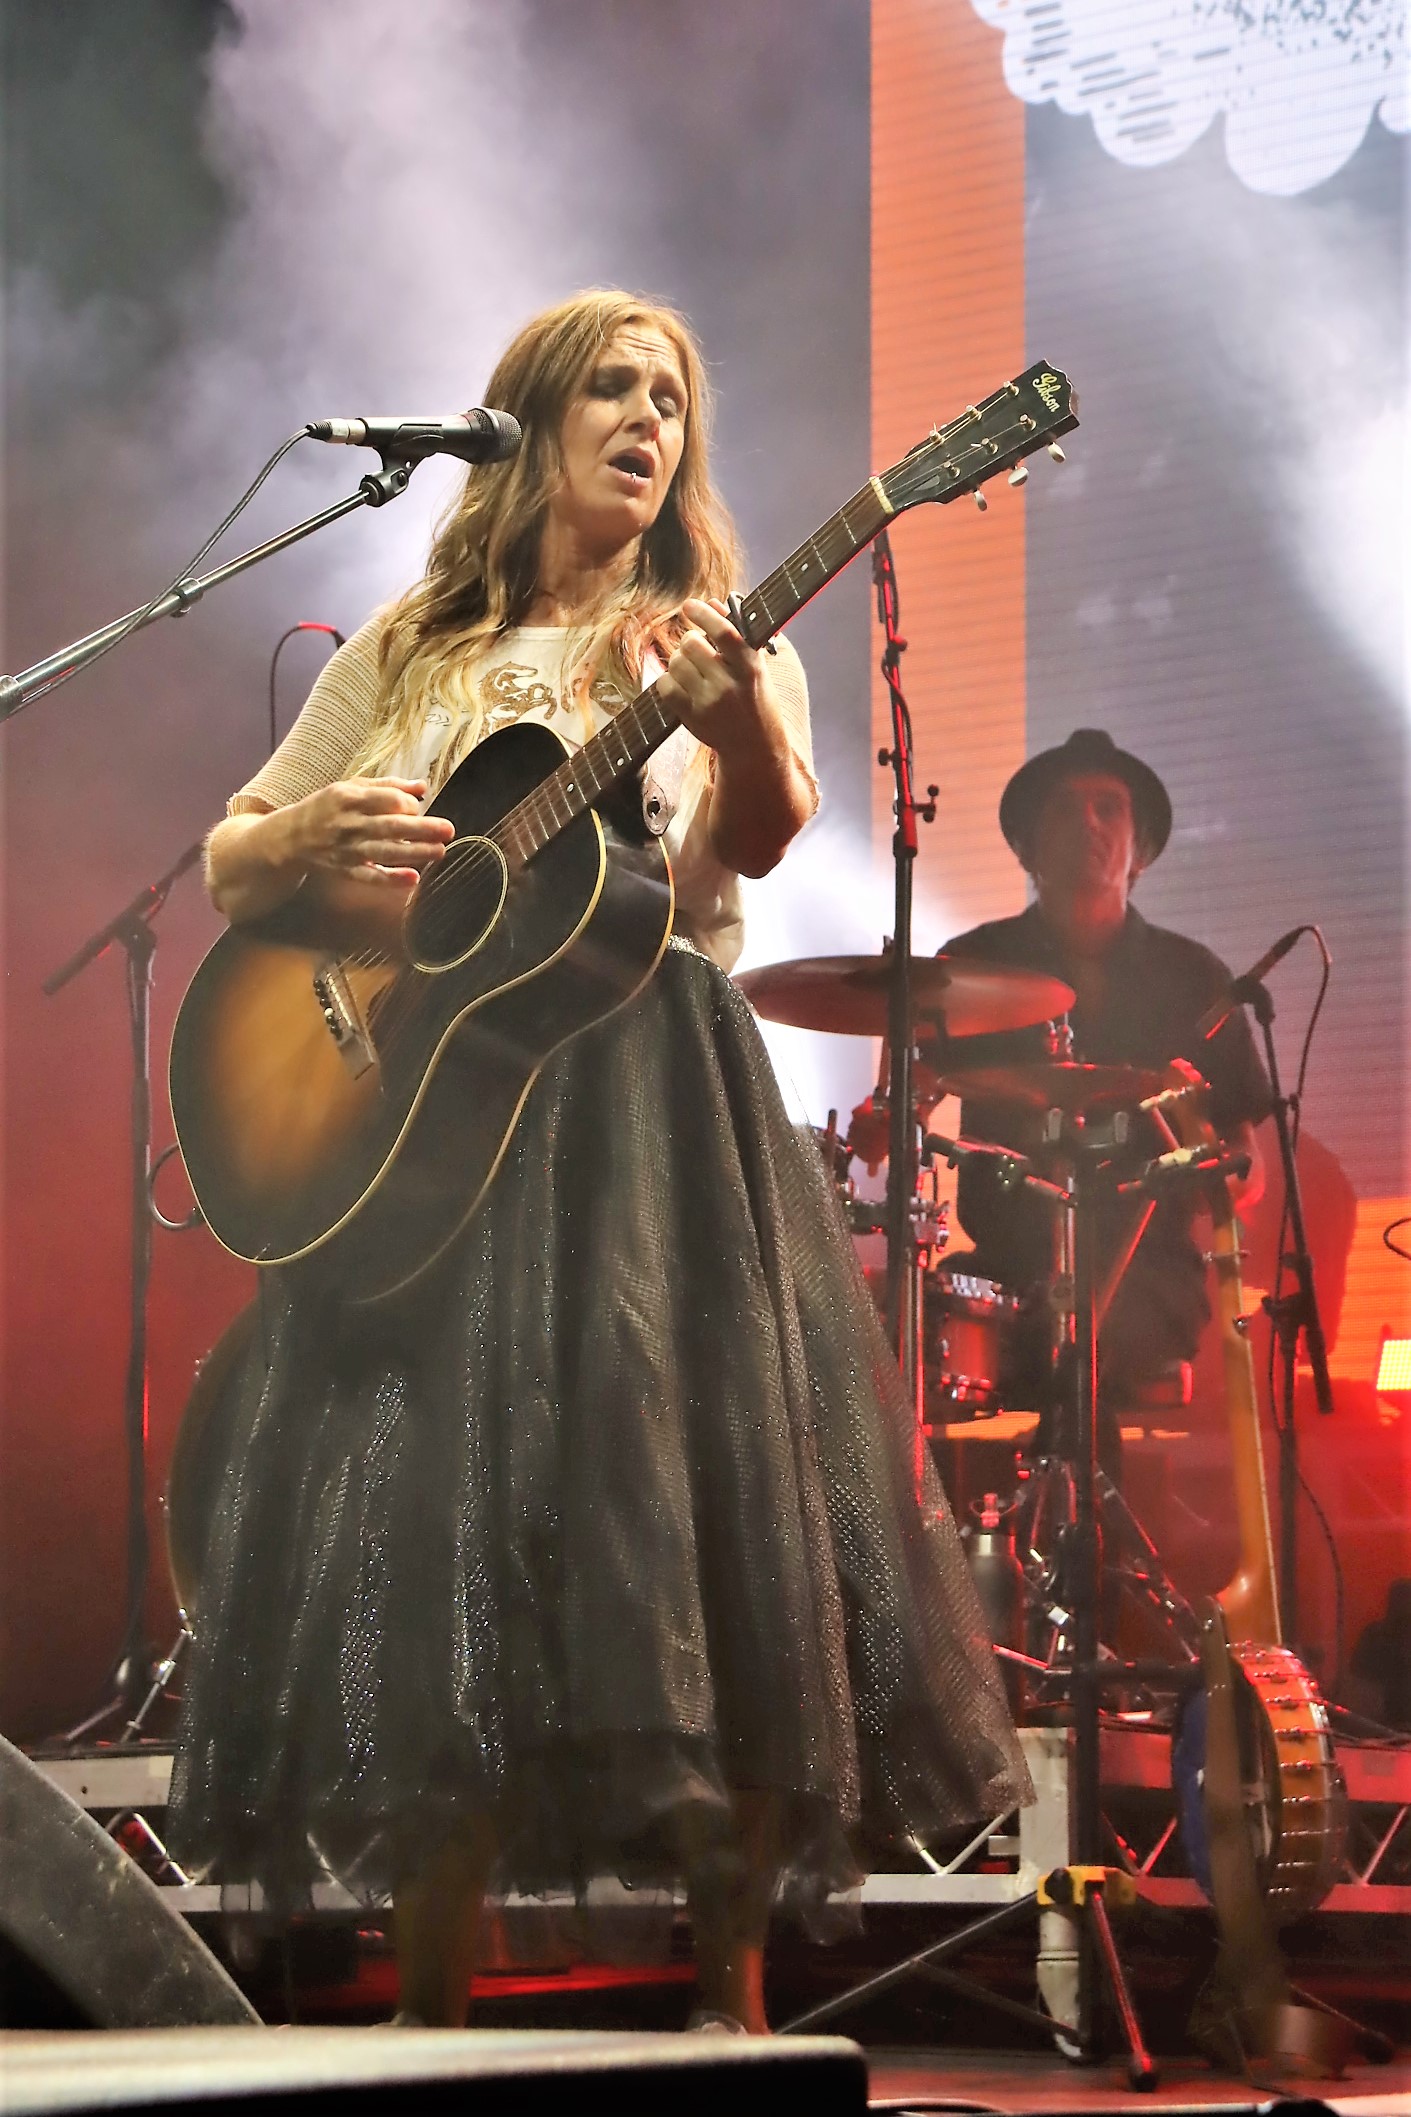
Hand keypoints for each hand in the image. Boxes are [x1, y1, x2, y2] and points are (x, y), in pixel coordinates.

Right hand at [288, 778, 453, 889]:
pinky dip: (390, 879)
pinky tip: (413, 879)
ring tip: (440, 851)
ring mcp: (347, 849)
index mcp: (349, 798)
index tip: (418, 808)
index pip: (386, 799)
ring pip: (384, 852)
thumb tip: (423, 786)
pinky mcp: (346, 869)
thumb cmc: (328, 807)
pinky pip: (370, 876)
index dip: (408, 804)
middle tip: (448, 829)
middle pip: (390, 826)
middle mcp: (348, 823)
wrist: (291, 836)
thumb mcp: (351, 788)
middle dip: (421, 828)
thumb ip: (388, 786)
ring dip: (414, 853)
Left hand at [656, 597, 766, 755]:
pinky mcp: (692, 718)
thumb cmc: (756, 700)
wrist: (754, 747)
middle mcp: (729, 685)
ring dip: (678, 660)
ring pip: (675, 663)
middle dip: (689, 640)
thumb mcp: (756, 667)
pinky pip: (665, 686)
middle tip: (696, 648)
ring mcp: (709, 703)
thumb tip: (713, 603)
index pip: (724, 632)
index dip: (703, 614)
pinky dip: (668, 680)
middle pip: (691, 644)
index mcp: (750, 667)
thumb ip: (736, 635)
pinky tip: (681, 684)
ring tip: (691, 668)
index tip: (689, 605)